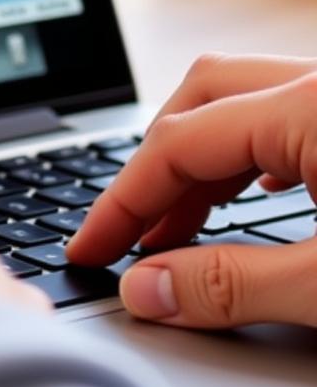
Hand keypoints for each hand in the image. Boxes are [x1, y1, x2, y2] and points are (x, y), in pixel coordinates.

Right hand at [68, 53, 316, 327]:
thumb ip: (235, 286)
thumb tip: (147, 289)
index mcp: (311, 107)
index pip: (179, 143)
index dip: (123, 200)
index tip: (92, 246)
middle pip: (201, 97)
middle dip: (154, 164)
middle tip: (130, 231)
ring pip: (244, 100)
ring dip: (199, 159)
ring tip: (178, 224)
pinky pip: (285, 113)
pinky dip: (248, 153)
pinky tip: (250, 188)